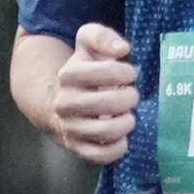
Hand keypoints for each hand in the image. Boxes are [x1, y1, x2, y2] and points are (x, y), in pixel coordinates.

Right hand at [48, 23, 137, 164]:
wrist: (62, 100)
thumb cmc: (85, 69)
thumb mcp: (88, 44)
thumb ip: (103, 37)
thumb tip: (122, 50)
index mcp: (68, 75)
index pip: (107, 72)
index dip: (126, 72)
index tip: (129, 74)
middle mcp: (64, 103)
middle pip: (109, 103)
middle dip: (129, 98)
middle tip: (131, 95)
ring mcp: (69, 127)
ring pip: (105, 131)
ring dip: (126, 123)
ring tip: (127, 115)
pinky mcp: (76, 148)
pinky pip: (101, 155)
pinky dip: (118, 148)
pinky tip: (122, 136)